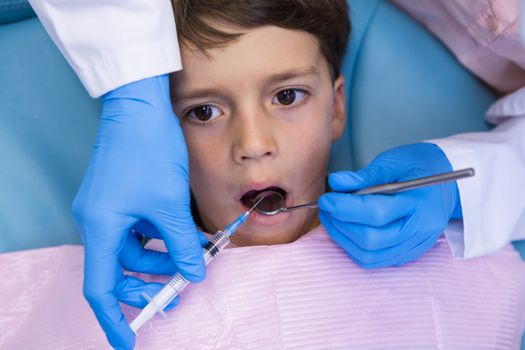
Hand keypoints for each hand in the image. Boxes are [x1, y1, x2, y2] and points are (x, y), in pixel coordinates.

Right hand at [72, 75, 204, 348]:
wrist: (140, 104)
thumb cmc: (148, 149)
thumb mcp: (168, 204)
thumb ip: (181, 244)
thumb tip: (194, 273)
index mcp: (100, 226)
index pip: (100, 286)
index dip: (114, 317)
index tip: (128, 340)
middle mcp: (98, 220)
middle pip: (119, 269)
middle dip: (150, 282)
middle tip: (179, 289)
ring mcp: (109, 208)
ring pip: (134, 249)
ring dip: (161, 256)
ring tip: (193, 255)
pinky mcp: (122, 197)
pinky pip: (139, 228)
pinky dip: (160, 236)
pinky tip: (185, 235)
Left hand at [318, 143, 460, 268]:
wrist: (447, 182)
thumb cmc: (420, 167)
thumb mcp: (394, 161)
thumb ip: (365, 175)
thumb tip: (336, 183)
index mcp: (421, 202)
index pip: (377, 213)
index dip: (346, 208)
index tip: (326, 199)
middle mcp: (421, 229)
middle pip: (372, 239)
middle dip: (341, 225)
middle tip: (327, 208)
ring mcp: (416, 245)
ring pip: (371, 255)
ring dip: (344, 238)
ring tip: (332, 218)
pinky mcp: (409, 254)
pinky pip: (376, 261)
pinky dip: (355, 248)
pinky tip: (346, 230)